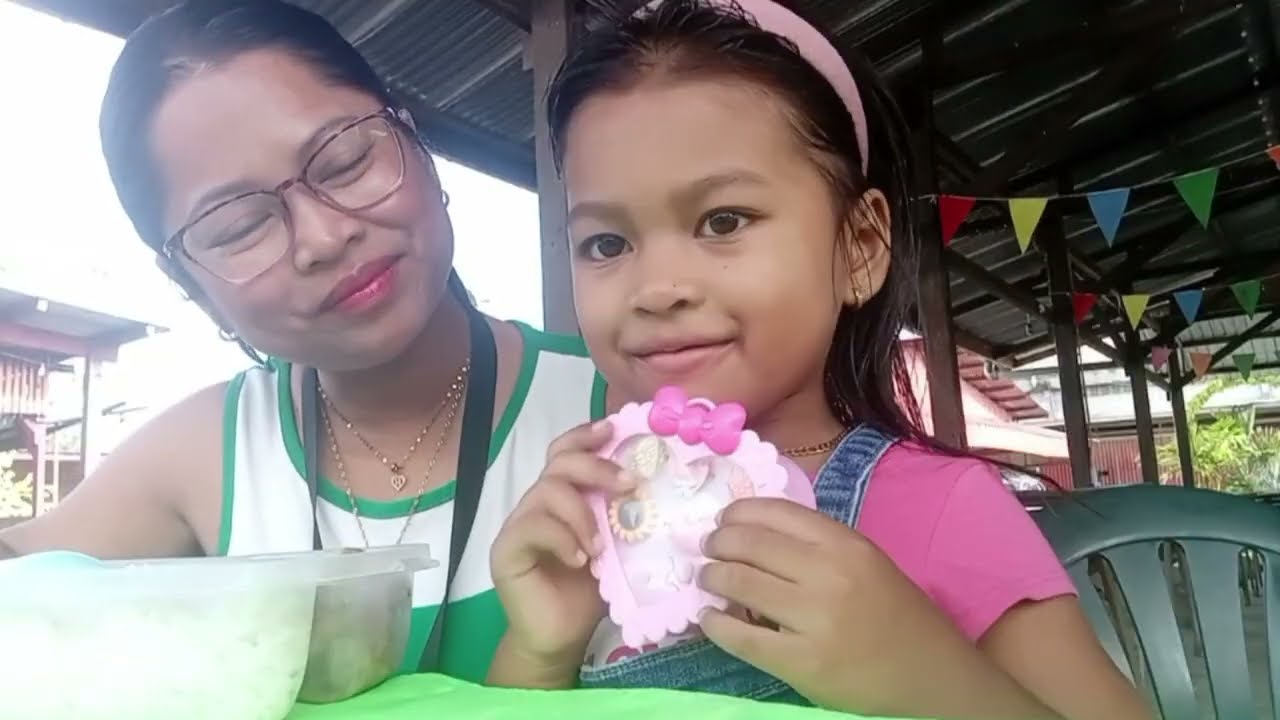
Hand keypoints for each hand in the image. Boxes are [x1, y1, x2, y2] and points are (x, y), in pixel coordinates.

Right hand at [490, 421, 634, 676]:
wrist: (560, 638)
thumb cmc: (588, 593)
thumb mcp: (615, 549)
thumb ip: (623, 519)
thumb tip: (659, 488)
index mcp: (563, 497)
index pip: (566, 452)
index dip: (586, 435)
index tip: (613, 429)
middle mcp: (538, 503)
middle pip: (560, 462)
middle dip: (597, 466)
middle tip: (629, 484)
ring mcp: (519, 524)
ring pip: (547, 491)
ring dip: (582, 513)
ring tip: (601, 547)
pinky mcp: (506, 549)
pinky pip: (532, 526)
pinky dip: (562, 538)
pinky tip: (580, 560)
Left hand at [698, 499, 1051, 718]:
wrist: (931, 675)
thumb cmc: (895, 615)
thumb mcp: (865, 563)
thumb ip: (816, 548)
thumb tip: (750, 536)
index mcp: (845, 544)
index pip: (775, 512)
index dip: (738, 513)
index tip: (724, 521)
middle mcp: (829, 574)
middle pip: (749, 543)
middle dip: (718, 543)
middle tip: (708, 550)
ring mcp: (814, 619)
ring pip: (738, 583)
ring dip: (712, 577)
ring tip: (708, 580)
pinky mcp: (802, 662)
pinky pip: (742, 637)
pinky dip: (715, 624)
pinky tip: (709, 619)